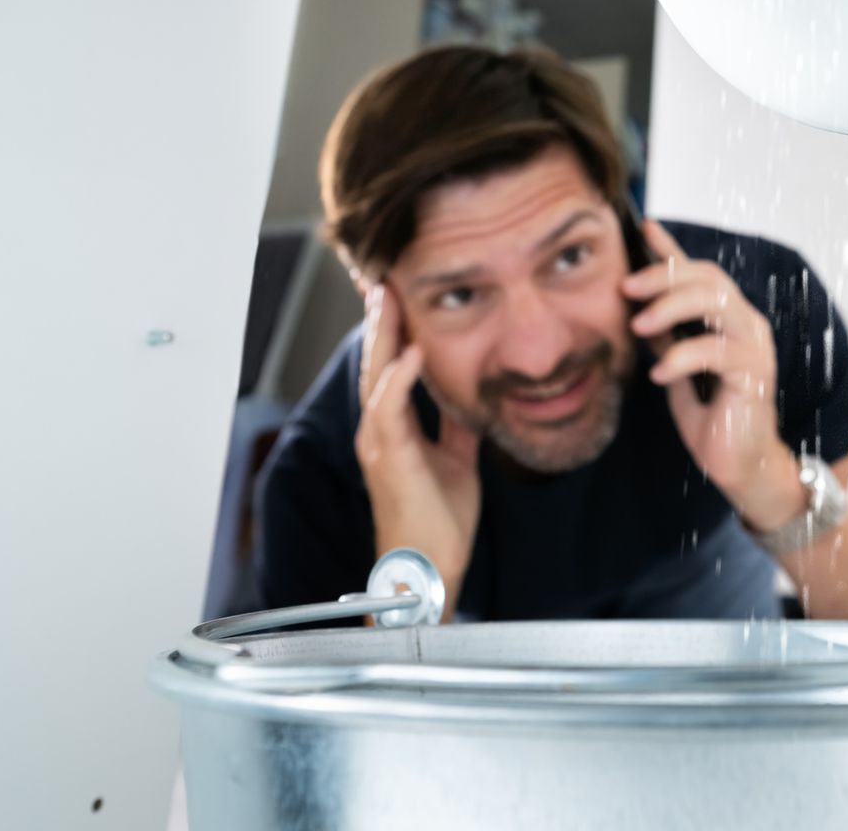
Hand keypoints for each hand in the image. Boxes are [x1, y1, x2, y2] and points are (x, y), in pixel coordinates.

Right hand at [354, 282, 481, 588]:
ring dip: (383, 336)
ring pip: (376, 377)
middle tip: (383, 279)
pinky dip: (401, 378)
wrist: (430, 567)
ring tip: (389, 298)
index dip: (393, 331)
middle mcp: (379, 431)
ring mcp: (380, 444)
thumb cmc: (439, 519)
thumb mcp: (457, 459)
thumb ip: (457, 424)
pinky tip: (413, 351)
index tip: (398, 295)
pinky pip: (390, 410)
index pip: (389, 367)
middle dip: (380, 320)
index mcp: (393, 428)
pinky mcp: (391, 459)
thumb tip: (472, 393)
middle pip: (375, 363)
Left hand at [621, 221, 805, 533]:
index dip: (673, 249)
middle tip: (626, 288)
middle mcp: (747, 324)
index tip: (643, 226)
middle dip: (663, 276)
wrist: (742, 468)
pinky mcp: (754, 375)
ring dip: (672, 309)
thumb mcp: (680, 371)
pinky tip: (659, 374)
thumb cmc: (714, 419)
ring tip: (639, 327)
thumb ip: (669, 339)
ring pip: (716, 304)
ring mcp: (754, 347)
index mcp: (730, 319)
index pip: (701, 273)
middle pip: (708, 279)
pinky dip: (682, 358)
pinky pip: (716, 352)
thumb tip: (640, 310)